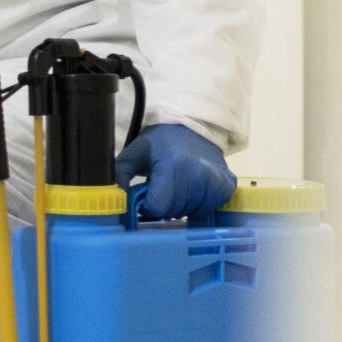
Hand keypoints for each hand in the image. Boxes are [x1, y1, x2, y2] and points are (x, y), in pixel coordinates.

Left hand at [112, 124, 235, 220]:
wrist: (194, 128)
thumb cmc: (160, 143)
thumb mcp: (134, 153)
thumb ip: (119, 175)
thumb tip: (114, 199)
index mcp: (173, 165)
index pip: (159, 207)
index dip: (148, 206)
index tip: (147, 196)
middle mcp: (198, 174)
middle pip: (174, 212)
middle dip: (164, 206)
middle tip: (163, 189)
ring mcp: (215, 181)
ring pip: (192, 214)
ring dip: (182, 207)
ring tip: (179, 187)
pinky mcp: (227, 186)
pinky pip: (208, 209)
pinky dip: (199, 205)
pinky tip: (193, 190)